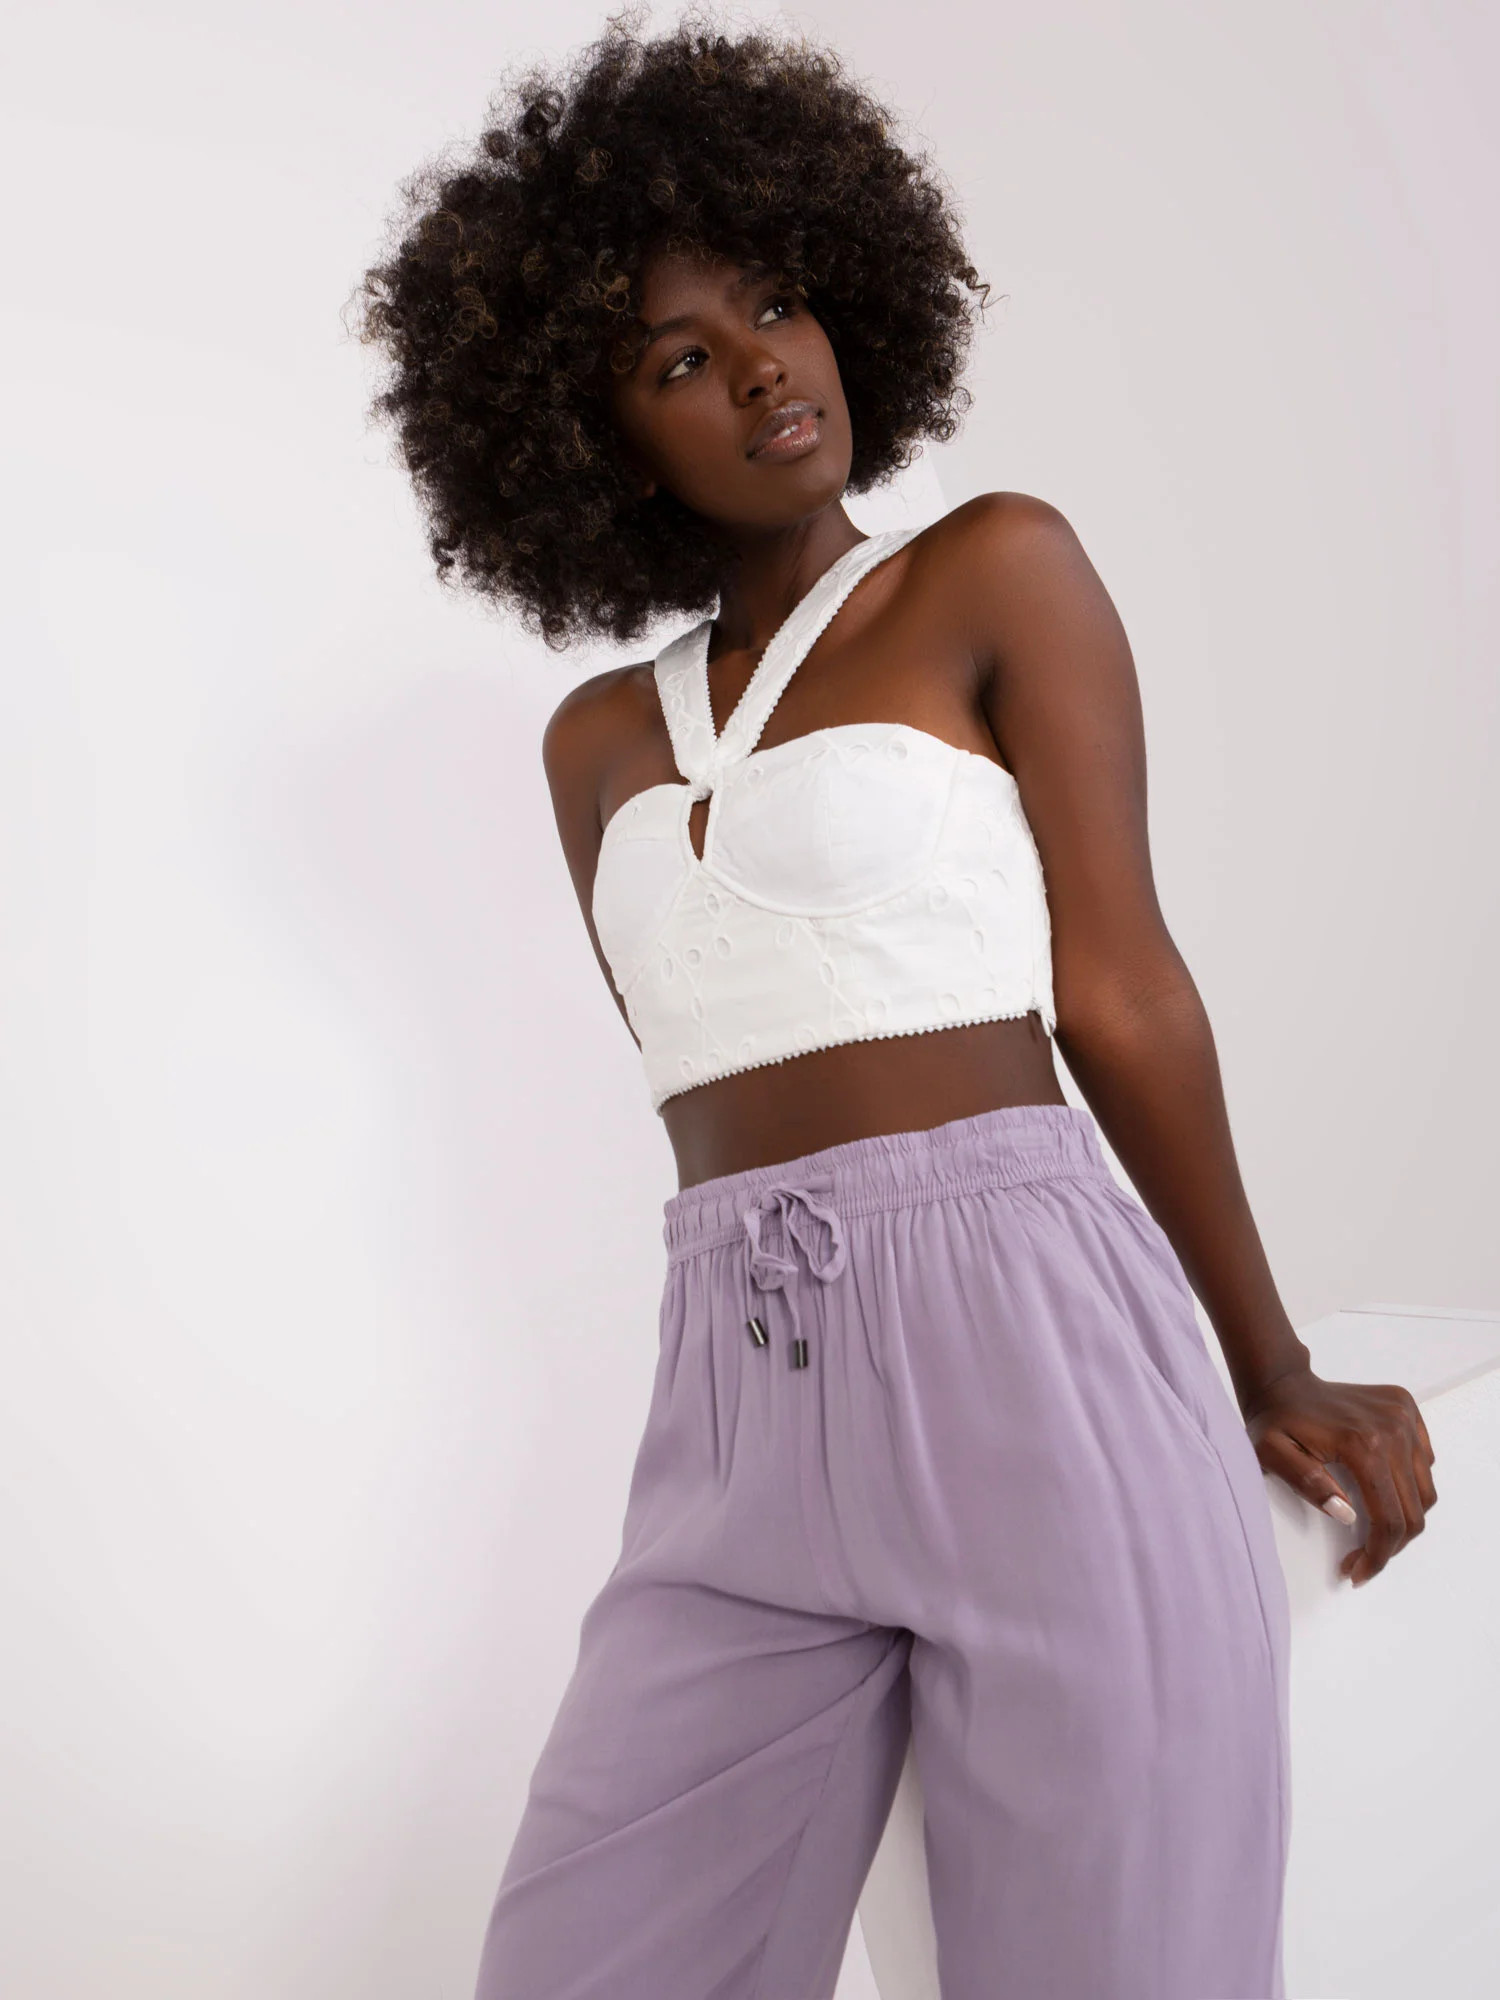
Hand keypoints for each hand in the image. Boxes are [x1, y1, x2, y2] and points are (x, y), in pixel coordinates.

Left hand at [1240, 1365, 1436, 1586]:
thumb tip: (1347, 1515)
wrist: (1281, 1381)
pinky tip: (1380, 1495)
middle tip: (1362, 1562)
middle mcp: (1392, 1428)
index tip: (1356, 1573)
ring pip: (1424, 1490)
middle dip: (1390, 1546)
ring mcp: (1403, 1416)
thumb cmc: (1273, 1422)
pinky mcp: (1406, 1409)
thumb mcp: (1271, 1455)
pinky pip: (1423, 1463)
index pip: (1387, 1518)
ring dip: (1404, 1520)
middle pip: (1413, 1510)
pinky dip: (1410, 1488)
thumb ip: (1307, 1484)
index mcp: (1362, 1443)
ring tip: (1373, 1533)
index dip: (1376, 1555)